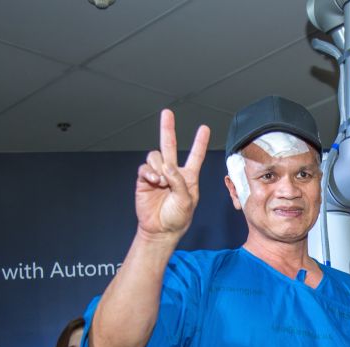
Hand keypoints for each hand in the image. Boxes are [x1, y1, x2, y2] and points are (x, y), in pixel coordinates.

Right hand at [135, 110, 210, 240]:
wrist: (160, 229)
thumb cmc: (178, 217)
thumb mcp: (187, 200)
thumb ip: (179, 182)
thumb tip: (166, 166)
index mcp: (188, 177)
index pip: (196, 156)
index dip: (200, 142)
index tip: (204, 128)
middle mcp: (172, 172)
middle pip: (169, 145)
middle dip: (167, 128)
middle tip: (167, 113)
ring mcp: (157, 174)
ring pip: (155, 156)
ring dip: (158, 166)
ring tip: (161, 182)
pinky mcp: (144, 180)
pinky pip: (144, 168)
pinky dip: (149, 172)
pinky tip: (154, 181)